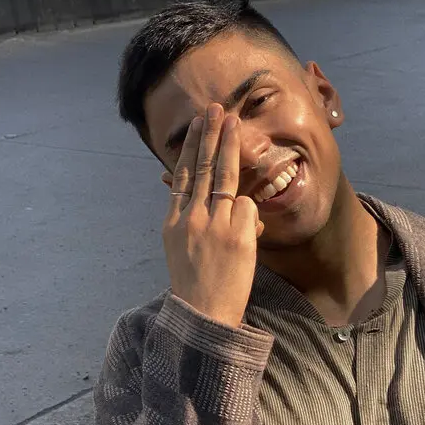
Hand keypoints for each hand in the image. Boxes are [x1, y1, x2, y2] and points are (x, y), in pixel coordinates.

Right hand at [162, 104, 260, 327]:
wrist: (203, 315)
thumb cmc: (196, 284)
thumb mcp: (180, 248)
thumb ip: (193, 220)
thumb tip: (213, 198)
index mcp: (173, 221)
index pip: (182, 174)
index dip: (190, 147)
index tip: (197, 125)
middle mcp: (191, 218)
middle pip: (202, 167)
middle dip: (210, 134)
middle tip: (216, 109)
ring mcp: (214, 226)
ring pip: (225, 177)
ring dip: (230, 146)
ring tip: (235, 123)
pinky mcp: (237, 236)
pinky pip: (248, 208)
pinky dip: (251, 212)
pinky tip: (247, 230)